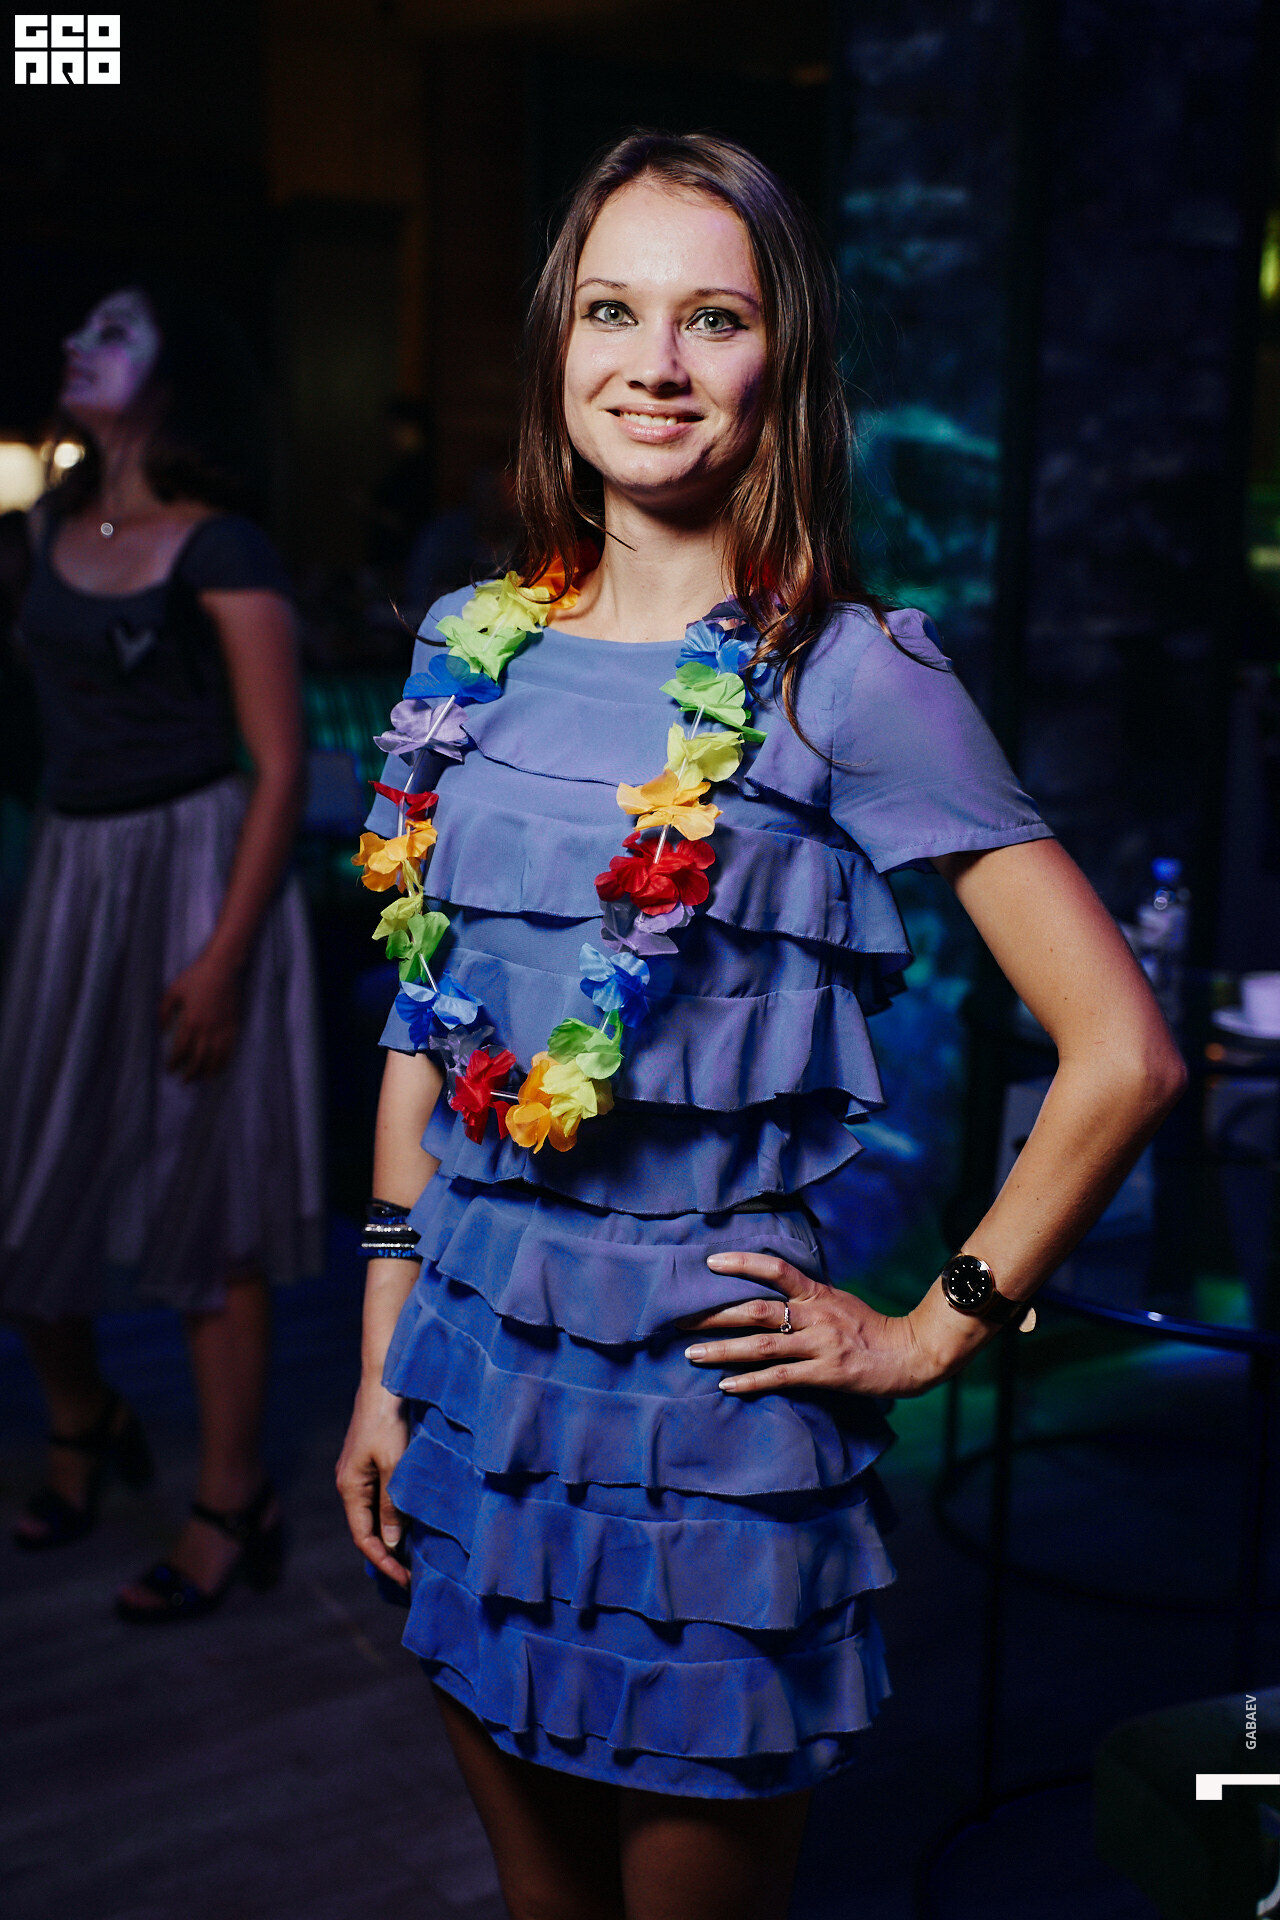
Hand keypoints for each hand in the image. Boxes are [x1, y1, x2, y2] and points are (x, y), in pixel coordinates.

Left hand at [159, 951, 241, 1080]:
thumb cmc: (195, 977)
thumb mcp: (172, 991)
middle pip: (199, 1058)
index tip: (170, 1069)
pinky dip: (225, 1059)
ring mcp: (222, 1027)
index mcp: (190, 1021)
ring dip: (210, 1070)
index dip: (175, 1062)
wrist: (221, 968)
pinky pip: (230, 1047)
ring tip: (204, 1078)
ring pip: (217, 1056)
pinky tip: (221, 1065)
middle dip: (191, 1072)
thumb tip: (160, 1029)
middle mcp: (207, 1028)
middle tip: (185, 1080)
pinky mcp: (233, 1024)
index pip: (181, 1049)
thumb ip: (163, 1011)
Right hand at [336, 1379, 411, 1586]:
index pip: (363, 1537)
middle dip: (387, 1552)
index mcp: (350, 1487)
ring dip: (391, 1532)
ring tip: (415, 1552)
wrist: (385, 1378)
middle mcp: (350, 1482)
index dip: (383, 1561)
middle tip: (413, 1573)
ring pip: (373, 1512)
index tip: (406, 1579)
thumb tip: (392, 1542)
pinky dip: (393, 1512)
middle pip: (366, 1528)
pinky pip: (379, 1495)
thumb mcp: (394, 1465)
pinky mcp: (370, 1458)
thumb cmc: (389, 1420)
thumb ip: (392, 1504)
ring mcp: (359, 1470)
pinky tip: (410, 1517)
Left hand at [680, 1251, 977, 1398]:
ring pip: (761, 1344)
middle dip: (715, 1315)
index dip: (742, 1263)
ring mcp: (820, 1345)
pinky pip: (780, 1377)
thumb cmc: (873, 1329)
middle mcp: (816, 1315)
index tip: (710, 1263)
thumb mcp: (840, 1302)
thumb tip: (772, 1295)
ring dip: (722, 1349)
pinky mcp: (826, 1374)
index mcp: (819, 1293)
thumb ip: (808, 1299)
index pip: (776, 1269)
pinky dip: (750, 1381)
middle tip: (680, 1319)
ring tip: (691, 1353)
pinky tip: (726, 1384)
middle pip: (756, 1309)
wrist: (911, 1354)